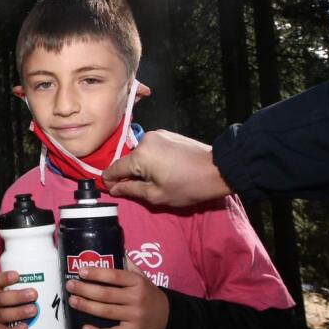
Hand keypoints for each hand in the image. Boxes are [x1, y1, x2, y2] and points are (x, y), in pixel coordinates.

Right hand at [0, 270, 38, 328]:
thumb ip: (24, 281)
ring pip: (3, 315)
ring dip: (19, 312)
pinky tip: (25, 327)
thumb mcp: (13, 286)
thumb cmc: (12, 295)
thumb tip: (49, 277)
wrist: (2, 313)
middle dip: (18, 297)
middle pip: (1, 299)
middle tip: (34, 295)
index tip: (17, 275)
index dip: (4, 278)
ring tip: (34, 310)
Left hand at [64, 261, 168, 328]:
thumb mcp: (142, 276)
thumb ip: (127, 263)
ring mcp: (135, 316)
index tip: (81, 271)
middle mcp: (136, 298)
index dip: (97, 273)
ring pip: (107, 312)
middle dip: (85, 290)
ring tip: (72, 301)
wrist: (166, 317)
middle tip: (70, 285)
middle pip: (106, 294)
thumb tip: (110, 244)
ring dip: (87, 307)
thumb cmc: (148, 293)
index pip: (115, 276)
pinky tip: (84, 328)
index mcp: (137, 282)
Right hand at [102, 130, 231, 205]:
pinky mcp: (168, 134)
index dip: (109, 181)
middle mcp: (145, 140)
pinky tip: (164, 168)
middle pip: (128, 160)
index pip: (114, 168)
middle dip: (129, 175)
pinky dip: (152, 159)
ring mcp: (157, 134)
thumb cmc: (188, 186)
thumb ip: (131, 190)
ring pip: (140, 154)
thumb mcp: (157, 195)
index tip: (111, 190)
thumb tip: (114, 188)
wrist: (219, 169)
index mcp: (140, 155)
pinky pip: (151, 148)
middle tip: (139, 190)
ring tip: (155, 179)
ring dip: (141, 166)